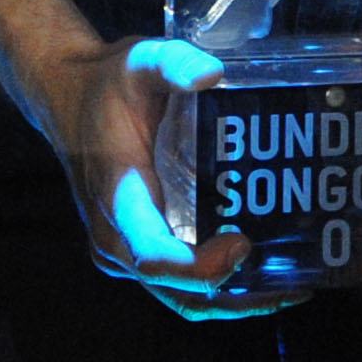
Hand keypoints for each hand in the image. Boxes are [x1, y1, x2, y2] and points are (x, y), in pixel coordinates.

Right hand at [33, 36, 292, 318]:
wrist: (69, 98)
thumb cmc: (107, 84)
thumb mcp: (139, 61)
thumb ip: (173, 64)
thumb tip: (214, 75)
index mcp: (117, 198)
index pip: (153, 255)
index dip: (200, 266)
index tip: (243, 243)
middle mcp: (117, 238)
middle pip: (177, 292)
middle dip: (235, 296)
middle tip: (292, 283)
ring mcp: (126, 250)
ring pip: (181, 297)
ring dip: (234, 300)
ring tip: (290, 289)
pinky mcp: (139, 248)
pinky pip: (180, 285)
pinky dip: (220, 286)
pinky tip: (263, 274)